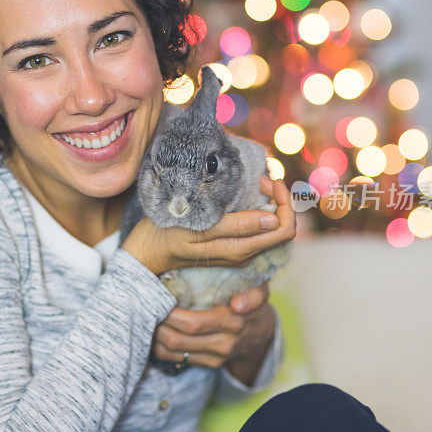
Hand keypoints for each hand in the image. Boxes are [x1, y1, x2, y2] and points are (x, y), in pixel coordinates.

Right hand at [121, 176, 295, 275]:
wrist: (147, 252)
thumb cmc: (168, 237)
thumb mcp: (199, 230)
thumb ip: (236, 227)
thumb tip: (272, 219)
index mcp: (241, 250)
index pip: (284, 229)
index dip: (284, 203)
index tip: (268, 181)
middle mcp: (245, 252)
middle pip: (280, 226)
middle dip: (278, 199)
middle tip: (261, 179)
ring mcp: (239, 249)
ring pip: (270, 224)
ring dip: (269, 201)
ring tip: (253, 183)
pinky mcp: (232, 243)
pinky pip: (257, 225)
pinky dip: (258, 206)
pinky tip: (244, 193)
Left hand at [152, 281, 275, 372]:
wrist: (261, 336)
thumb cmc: (253, 305)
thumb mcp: (260, 294)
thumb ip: (253, 296)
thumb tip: (238, 304)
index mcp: (233, 324)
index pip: (195, 323)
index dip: (172, 314)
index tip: (159, 297)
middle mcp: (222, 345)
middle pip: (178, 339)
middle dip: (157, 323)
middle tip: (145, 305)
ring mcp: (213, 358)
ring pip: (172, 352)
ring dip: (154, 336)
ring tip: (145, 316)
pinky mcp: (205, 365)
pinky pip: (174, 358)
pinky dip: (158, 345)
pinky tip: (153, 330)